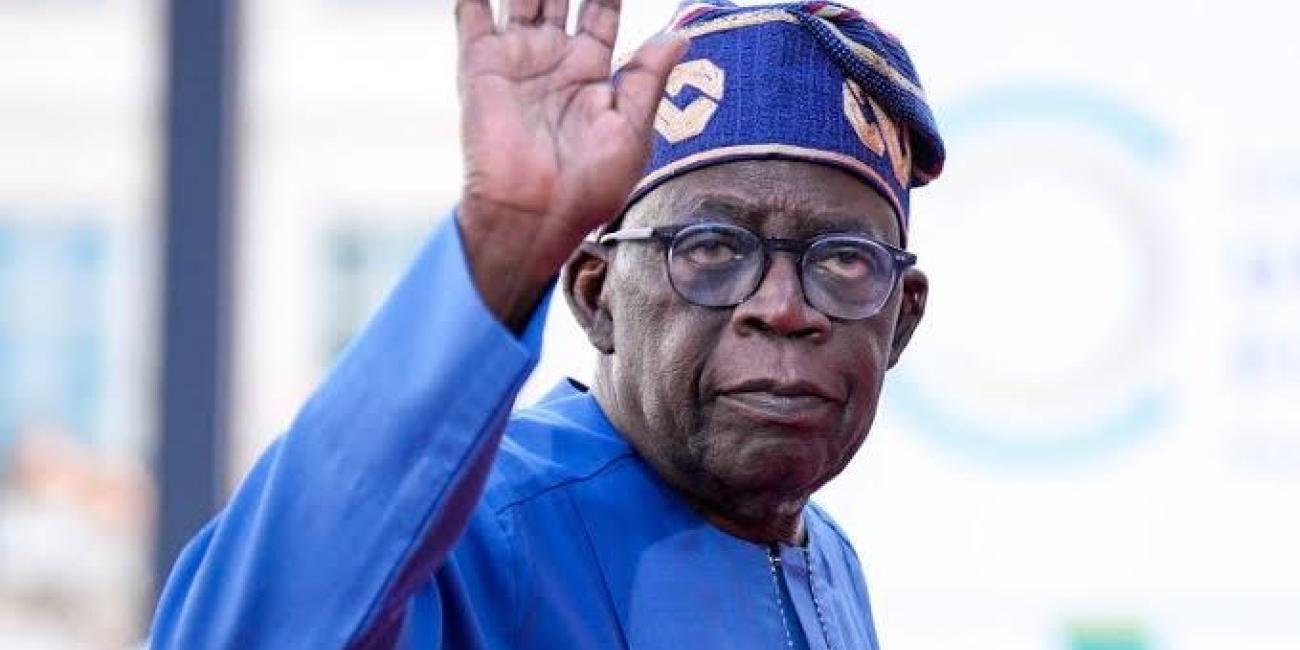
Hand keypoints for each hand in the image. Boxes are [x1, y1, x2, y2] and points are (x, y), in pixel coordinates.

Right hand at [455, 0, 687, 329]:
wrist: (535, 214)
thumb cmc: (589, 187)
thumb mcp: (633, 132)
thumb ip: (649, 77)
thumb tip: (680, 34)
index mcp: (591, 72)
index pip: (600, 9)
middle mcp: (552, 59)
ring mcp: (516, 58)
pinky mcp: (481, 64)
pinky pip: (473, 10)